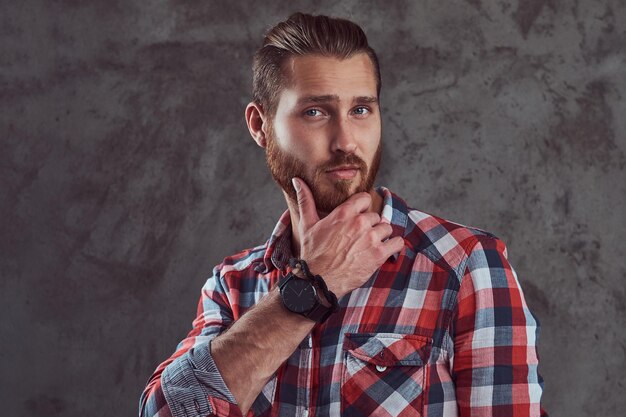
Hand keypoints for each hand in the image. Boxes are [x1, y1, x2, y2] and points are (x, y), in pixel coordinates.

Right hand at [291, 177, 404, 297]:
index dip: (363, 206)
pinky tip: (385, 249)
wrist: (318, 280)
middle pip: (376, 216)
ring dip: (381, 235)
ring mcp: (371, 238)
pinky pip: (397, 243)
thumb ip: (306, 200)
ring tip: (370, 244)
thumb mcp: (307, 224)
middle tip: (360, 236)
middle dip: (370, 225)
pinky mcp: (379, 254)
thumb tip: (297, 180)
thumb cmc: (312, 253)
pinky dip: (393, 246)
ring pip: (386, 228)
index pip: (365, 198)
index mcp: (344, 213)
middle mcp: (359, 223)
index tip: (359, 214)